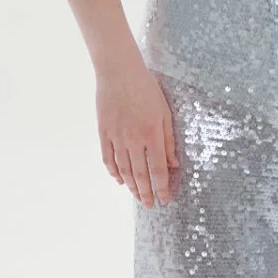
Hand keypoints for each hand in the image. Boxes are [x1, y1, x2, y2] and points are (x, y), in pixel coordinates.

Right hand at [97, 58, 179, 206]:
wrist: (119, 72)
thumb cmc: (146, 89)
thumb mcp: (164, 113)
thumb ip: (169, 140)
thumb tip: (173, 164)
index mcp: (151, 135)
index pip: (158, 170)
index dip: (161, 188)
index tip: (164, 200)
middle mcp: (133, 140)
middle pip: (140, 174)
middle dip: (146, 192)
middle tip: (149, 205)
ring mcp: (116, 137)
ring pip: (123, 169)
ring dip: (131, 186)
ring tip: (137, 196)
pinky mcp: (103, 133)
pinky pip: (107, 158)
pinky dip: (113, 172)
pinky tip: (119, 180)